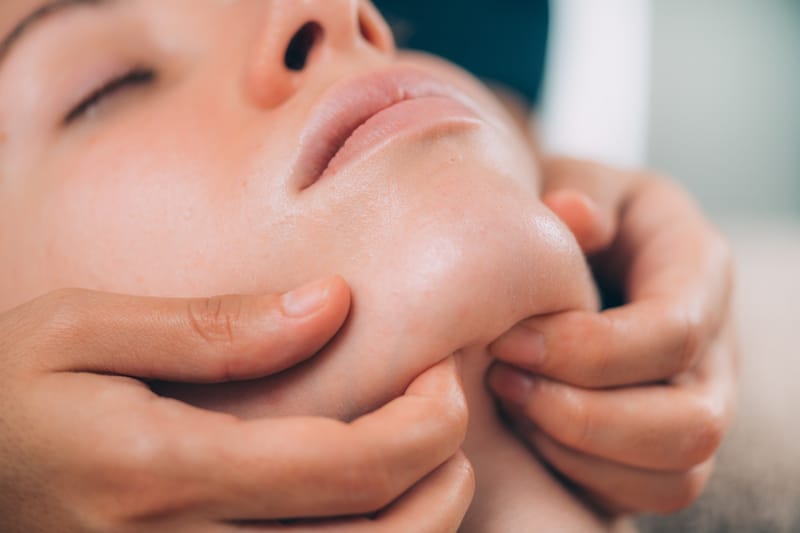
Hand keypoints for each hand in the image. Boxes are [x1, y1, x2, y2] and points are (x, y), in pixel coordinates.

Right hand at [0, 280, 472, 531]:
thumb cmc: (6, 393)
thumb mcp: (83, 331)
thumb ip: (215, 327)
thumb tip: (334, 304)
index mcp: (164, 476)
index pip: (348, 468)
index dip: (426, 422)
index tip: (441, 372)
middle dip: (443, 473)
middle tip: (446, 407)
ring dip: (423, 521)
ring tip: (429, 457)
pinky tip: (377, 504)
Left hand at [488, 158, 737, 513]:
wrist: (565, 243)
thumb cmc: (565, 209)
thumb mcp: (572, 178)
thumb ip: (576, 193)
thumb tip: (574, 214)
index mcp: (698, 266)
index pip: (673, 331)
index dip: (587, 350)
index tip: (505, 340)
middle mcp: (713, 344)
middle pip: (693, 422)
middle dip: (586, 415)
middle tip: (504, 378)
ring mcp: (694, 398)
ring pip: (677, 473)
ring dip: (579, 450)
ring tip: (509, 400)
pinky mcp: (661, 440)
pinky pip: (644, 492)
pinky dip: (580, 472)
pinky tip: (525, 428)